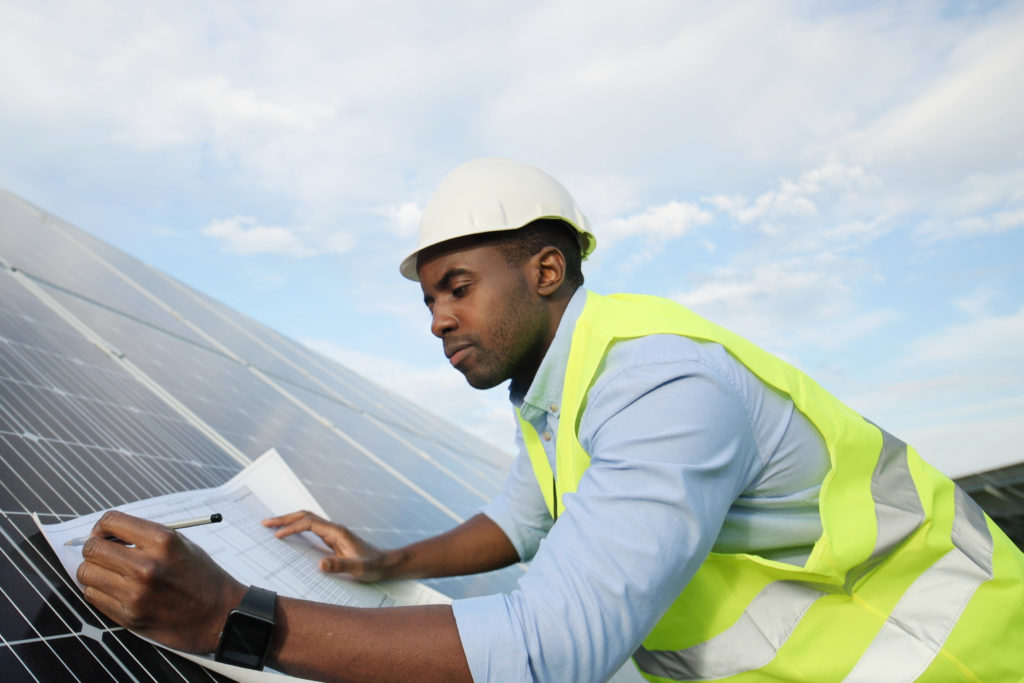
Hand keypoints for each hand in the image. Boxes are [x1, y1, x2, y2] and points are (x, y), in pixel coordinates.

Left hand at [76, 510, 245, 652]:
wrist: (219, 614)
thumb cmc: (201, 576)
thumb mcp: (181, 544)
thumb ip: (145, 536)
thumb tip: (106, 535)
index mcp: (163, 541)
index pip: (112, 521)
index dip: (102, 526)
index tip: (104, 533)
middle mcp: (147, 566)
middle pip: (93, 548)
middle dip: (93, 547)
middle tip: (102, 552)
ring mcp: (136, 593)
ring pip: (86, 574)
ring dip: (94, 570)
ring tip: (109, 572)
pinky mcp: (129, 616)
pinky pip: (93, 596)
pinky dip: (99, 590)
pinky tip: (116, 589)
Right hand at [262, 510, 390, 581]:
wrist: (384, 563)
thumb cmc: (373, 565)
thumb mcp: (359, 568)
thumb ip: (341, 566)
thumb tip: (320, 565)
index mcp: (337, 532)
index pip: (309, 523)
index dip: (292, 527)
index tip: (277, 535)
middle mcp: (333, 529)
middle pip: (305, 516)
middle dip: (285, 518)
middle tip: (265, 522)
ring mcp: (332, 532)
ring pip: (306, 520)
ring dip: (289, 520)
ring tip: (270, 525)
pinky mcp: (331, 539)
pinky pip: (309, 528)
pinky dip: (296, 528)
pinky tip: (288, 533)